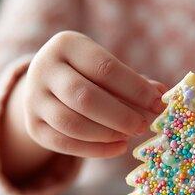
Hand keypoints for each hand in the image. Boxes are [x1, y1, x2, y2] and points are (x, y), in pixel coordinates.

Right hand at [1, 31, 165, 180]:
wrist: (46, 85)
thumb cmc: (88, 74)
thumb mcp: (107, 69)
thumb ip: (133, 82)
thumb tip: (161, 95)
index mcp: (66, 45)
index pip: (105, 68)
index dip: (135, 89)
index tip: (158, 104)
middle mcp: (43, 69)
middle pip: (85, 97)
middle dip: (120, 115)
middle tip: (143, 126)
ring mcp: (33, 99)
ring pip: (72, 123)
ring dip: (107, 134)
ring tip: (130, 136)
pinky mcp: (33, 127)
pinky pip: (64, 144)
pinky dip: (95, 150)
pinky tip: (118, 148)